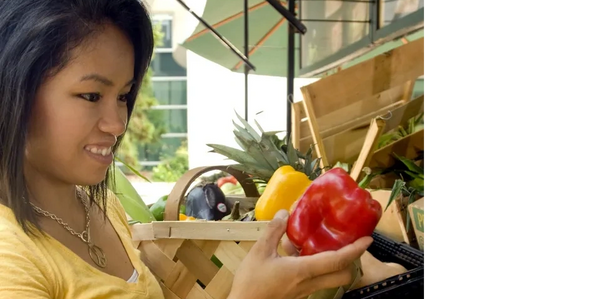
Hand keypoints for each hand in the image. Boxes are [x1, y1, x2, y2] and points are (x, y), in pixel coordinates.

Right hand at [228, 210, 372, 298]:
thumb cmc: (251, 283)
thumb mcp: (259, 252)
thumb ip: (273, 231)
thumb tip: (284, 213)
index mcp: (303, 271)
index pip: (337, 261)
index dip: (355, 250)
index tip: (368, 239)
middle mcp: (309, 283)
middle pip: (343, 275)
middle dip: (353, 261)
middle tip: (351, 243)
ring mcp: (305, 291)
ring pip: (331, 279)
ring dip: (336, 264)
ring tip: (328, 245)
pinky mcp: (298, 294)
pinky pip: (317, 280)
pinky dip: (319, 267)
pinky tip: (301, 255)